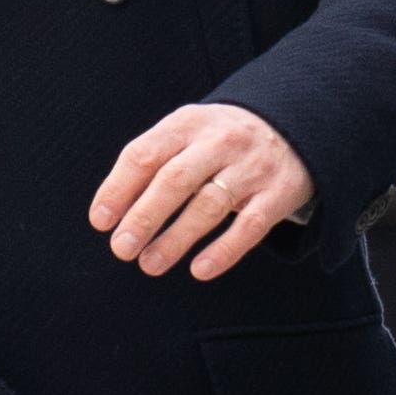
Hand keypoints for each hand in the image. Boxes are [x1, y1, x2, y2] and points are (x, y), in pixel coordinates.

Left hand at [90, 100, 311, 278]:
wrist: (295, 124)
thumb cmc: (221, 139)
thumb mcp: (188, 132)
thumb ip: (153, 160)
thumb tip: (110, 209)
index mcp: (188, 124)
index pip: (145, 154)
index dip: (119, 189)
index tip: (100, 221)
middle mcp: (220, 142)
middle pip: (175, 180)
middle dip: (144, 217)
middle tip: (121, 249)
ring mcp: (252, 168)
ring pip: (209, 205)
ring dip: (176, 239)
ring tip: (150, 264)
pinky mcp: (279, 193)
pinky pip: (250, 226)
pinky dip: (224, 250)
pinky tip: (199, 270)